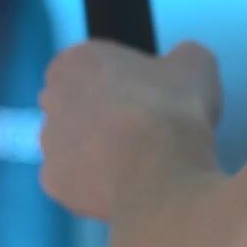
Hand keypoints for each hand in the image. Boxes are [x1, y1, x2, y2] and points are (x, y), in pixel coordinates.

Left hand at [39, 39, 221, 219]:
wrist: (162, 175)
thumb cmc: (173, 111)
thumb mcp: (197, 65)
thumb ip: (184, 57)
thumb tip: (183, 66)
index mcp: (75, 61)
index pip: (96, 67)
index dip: (126, 84)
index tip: (152, 100)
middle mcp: (51, 98)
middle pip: (79, 105)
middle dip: (105, 117)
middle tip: (146, 133)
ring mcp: (49, 143)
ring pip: (76, 147)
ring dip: (101, 153)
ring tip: (142, 167)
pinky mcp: (54, 182)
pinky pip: (78, 183)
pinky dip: (99, 187)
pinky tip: (128, 189)